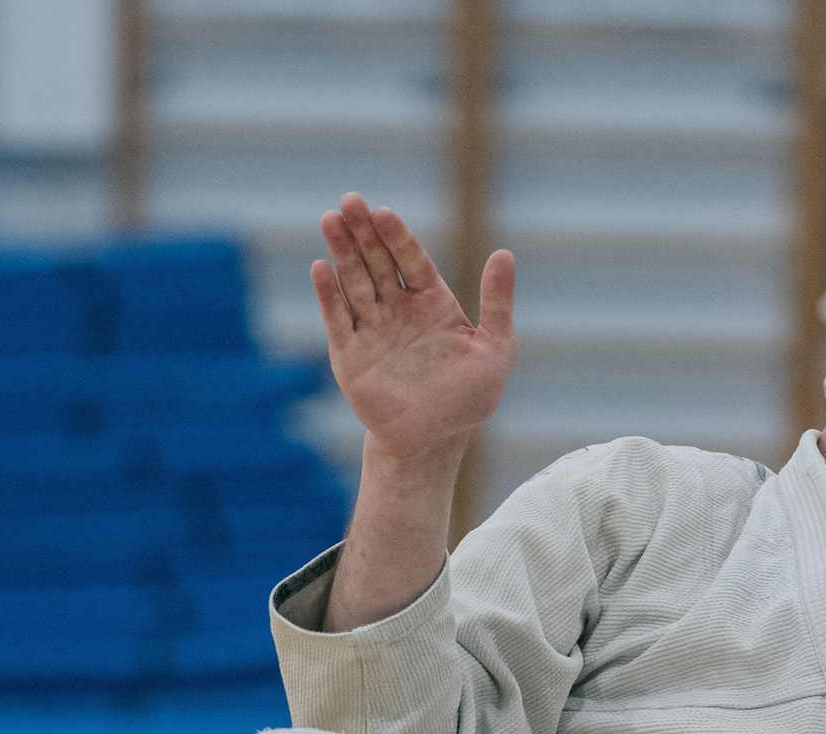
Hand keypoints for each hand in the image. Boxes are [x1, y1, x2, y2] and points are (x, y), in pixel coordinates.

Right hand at [310, 193, 516, 463]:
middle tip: (350, 201)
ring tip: (329, 220)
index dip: (398, 236)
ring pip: (354, 281)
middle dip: (363, 232)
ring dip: (341, 252)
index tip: (384, 213)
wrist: (433, 441)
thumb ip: (497, 303)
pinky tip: (320, 268)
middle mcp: (398, 308)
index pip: (411, 259)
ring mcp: (371, 328)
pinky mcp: (349, 353)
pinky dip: (328, 295)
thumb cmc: (468, 397)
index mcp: (431, 301)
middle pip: (377, 261)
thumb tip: (505, 252)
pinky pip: (338, 319)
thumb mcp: (495, 350)